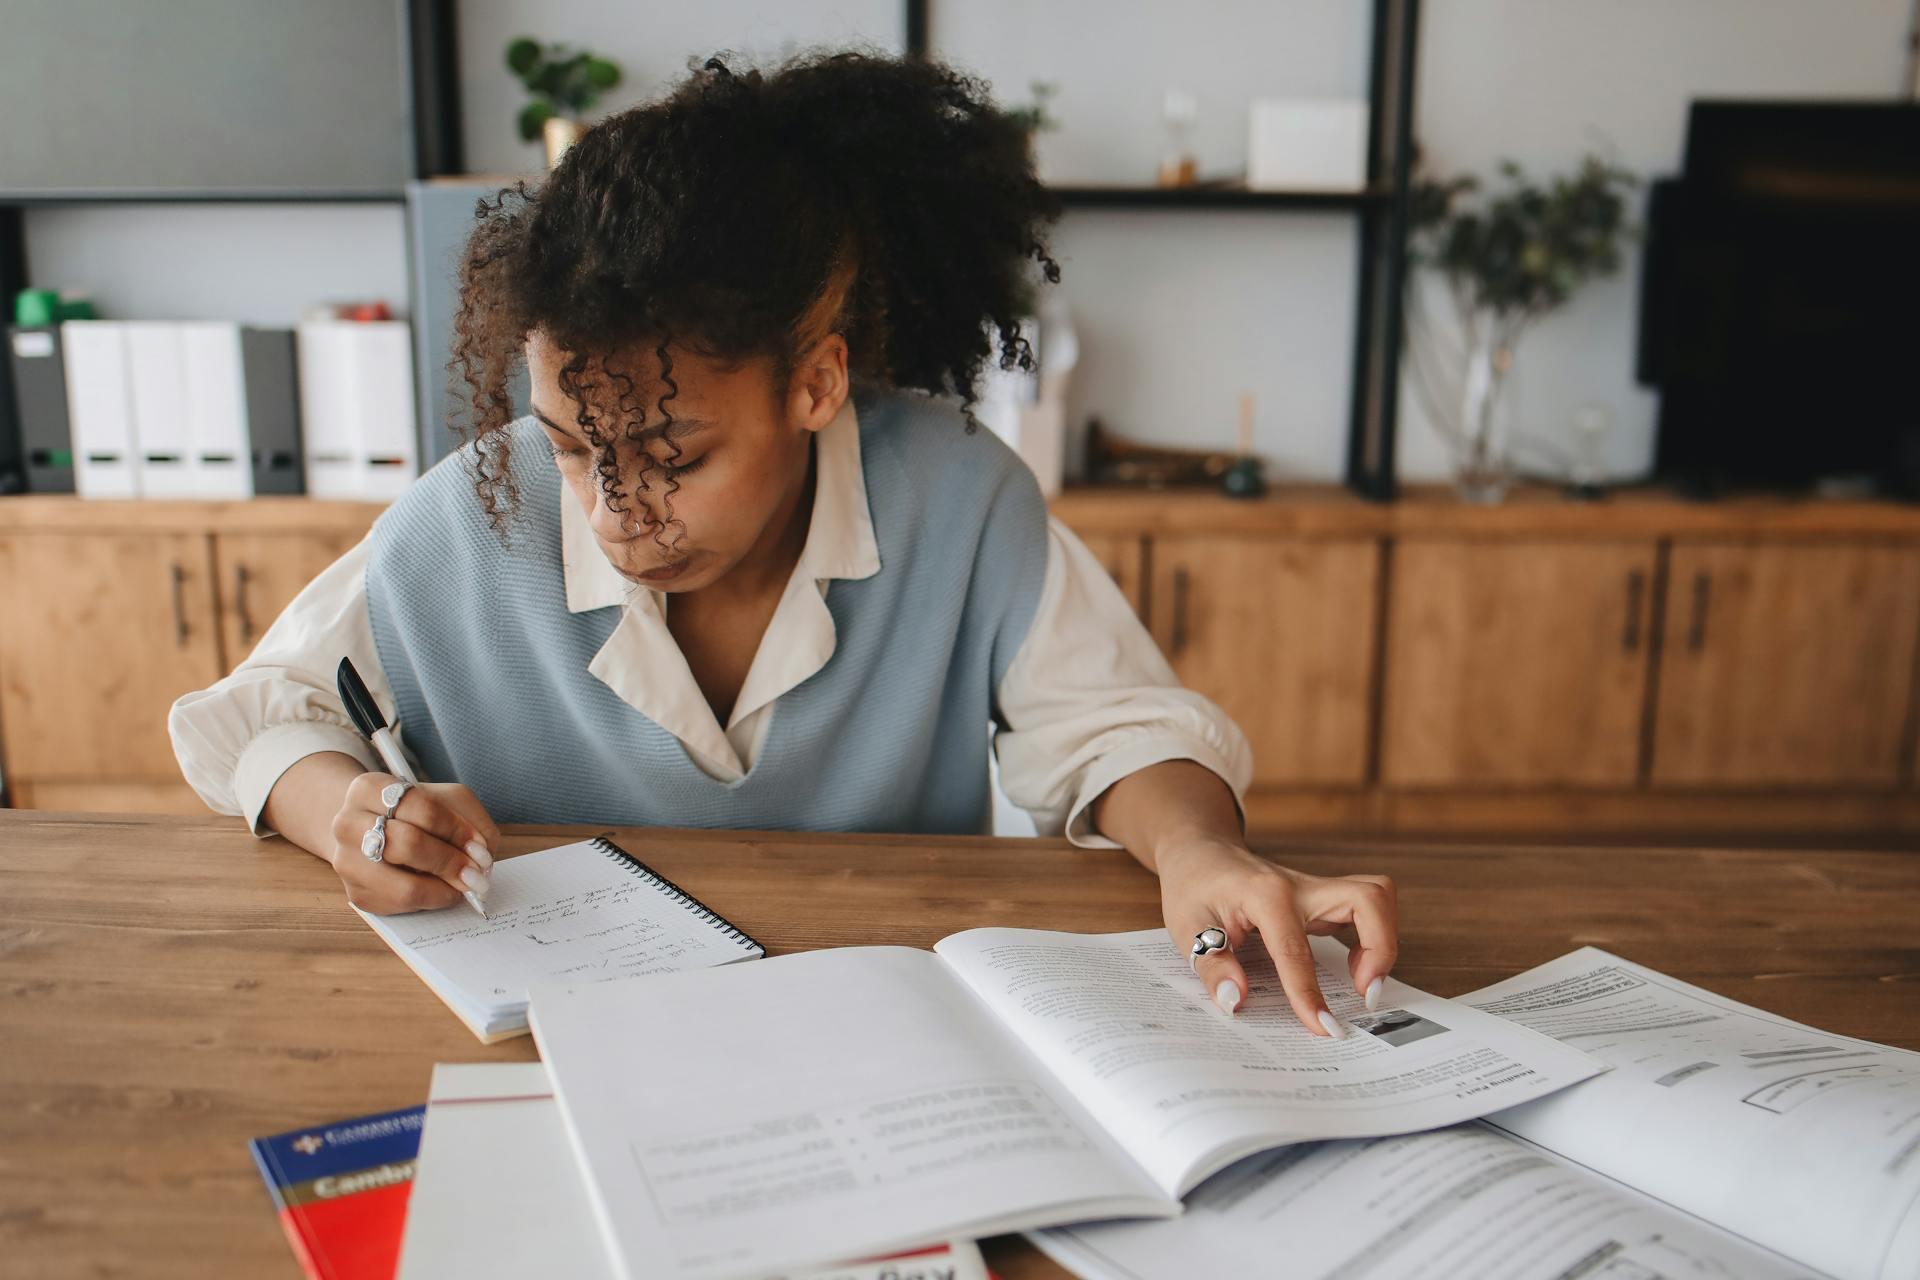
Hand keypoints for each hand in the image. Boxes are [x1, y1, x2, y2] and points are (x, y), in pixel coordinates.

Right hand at [327, 773, 501, 914]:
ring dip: (444, 887)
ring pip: (404, 886)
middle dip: (451, 861)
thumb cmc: (415, 812)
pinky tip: (442, 890)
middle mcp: (348, 824)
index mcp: (369, 789)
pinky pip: (401, 905)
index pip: (420, 807)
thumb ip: (471, 820)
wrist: (371, 830)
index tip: (478, 845)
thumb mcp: (446, 800)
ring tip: (465, 884)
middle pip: (407, 844)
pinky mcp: (357, 894)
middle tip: (477, 872)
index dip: (455, 829)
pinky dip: (431, 900)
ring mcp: (348, 862)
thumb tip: (481, 857)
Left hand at [1156, 837, 1397, 1036]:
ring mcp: (1315, 890)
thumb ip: (1211, 964)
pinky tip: (1350, 966)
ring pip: (1375, 898)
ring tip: (1362, 982)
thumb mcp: (1186, 926)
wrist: (1200, 852)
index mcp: (1265, 895)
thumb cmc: (1193, 886)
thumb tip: (1235, 1000)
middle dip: (1381, 948)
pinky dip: (1371, 937)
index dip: (1310, 994)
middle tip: (1364, 992)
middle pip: (1369, 899)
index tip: (1325, 1029)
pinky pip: (1362, 911)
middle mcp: (1300, 887)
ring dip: (1382, 940)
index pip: (1296, 951)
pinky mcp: (1322, 899)